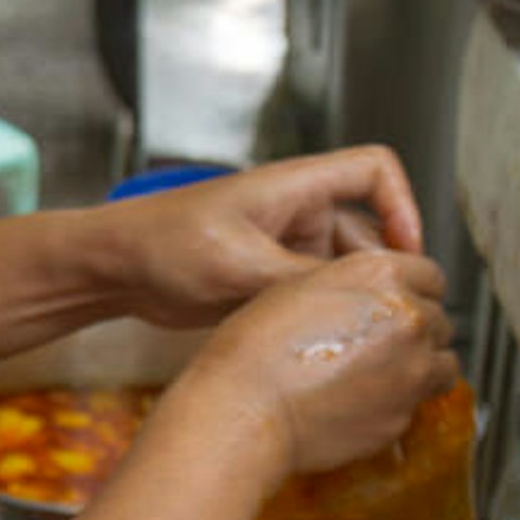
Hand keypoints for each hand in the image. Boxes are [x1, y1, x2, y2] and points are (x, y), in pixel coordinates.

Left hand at [108, 150, 426, 329]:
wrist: (115, 269)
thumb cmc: (162, 245)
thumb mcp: (238, 266)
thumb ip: (301, 281)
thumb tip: (358, 303)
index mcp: (295, 187)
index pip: (375, 171)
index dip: (402, 206)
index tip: (405, 254)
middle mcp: (297, 212)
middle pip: (369, 233)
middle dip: (379, 274)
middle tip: (386, 317)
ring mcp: (285, 247)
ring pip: (344, 272)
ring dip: (350, 302)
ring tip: (352, 338)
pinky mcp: (270, 279)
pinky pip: (315, 295)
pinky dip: (324, 317)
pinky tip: (324, 348)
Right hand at [177, 250, 456, 476]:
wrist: (248, 407)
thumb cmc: (257, 348)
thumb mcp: (301, 286)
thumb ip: (353, 287)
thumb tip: (373, 299)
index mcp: (382, 276)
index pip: (432, 275)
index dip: (416, 290)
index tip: (405, 301)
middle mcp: (407, 318)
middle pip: (440, 319)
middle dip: (417, 329)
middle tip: (384, 342)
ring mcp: (412, 370)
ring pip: (444, 364)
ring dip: (424, 366)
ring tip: (388, 373)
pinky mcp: (403, 415)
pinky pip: (418, 404)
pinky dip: (401, 402)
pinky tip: (364, 401)